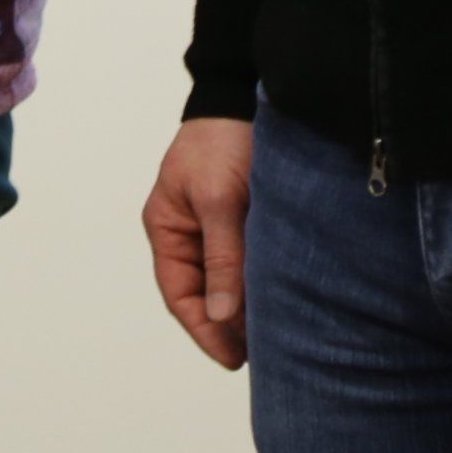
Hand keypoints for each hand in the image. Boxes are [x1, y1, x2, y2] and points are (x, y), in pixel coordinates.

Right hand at [143, 117, 254, 369]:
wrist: (245, 93)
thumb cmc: (222, 141)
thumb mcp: (218, 199)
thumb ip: (221, 257)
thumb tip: (220, 316)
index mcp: (166, 228)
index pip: (179, 294)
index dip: (205, 330)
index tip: (235, 358)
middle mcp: (188, 233)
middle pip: (205, 294)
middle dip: (229, 326)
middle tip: (264, 355)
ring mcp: (217, 228)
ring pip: (229, 282)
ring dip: (248, 307)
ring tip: (277, 335)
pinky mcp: (246, 221)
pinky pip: (250, 264)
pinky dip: (263, 285)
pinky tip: (285, 301)